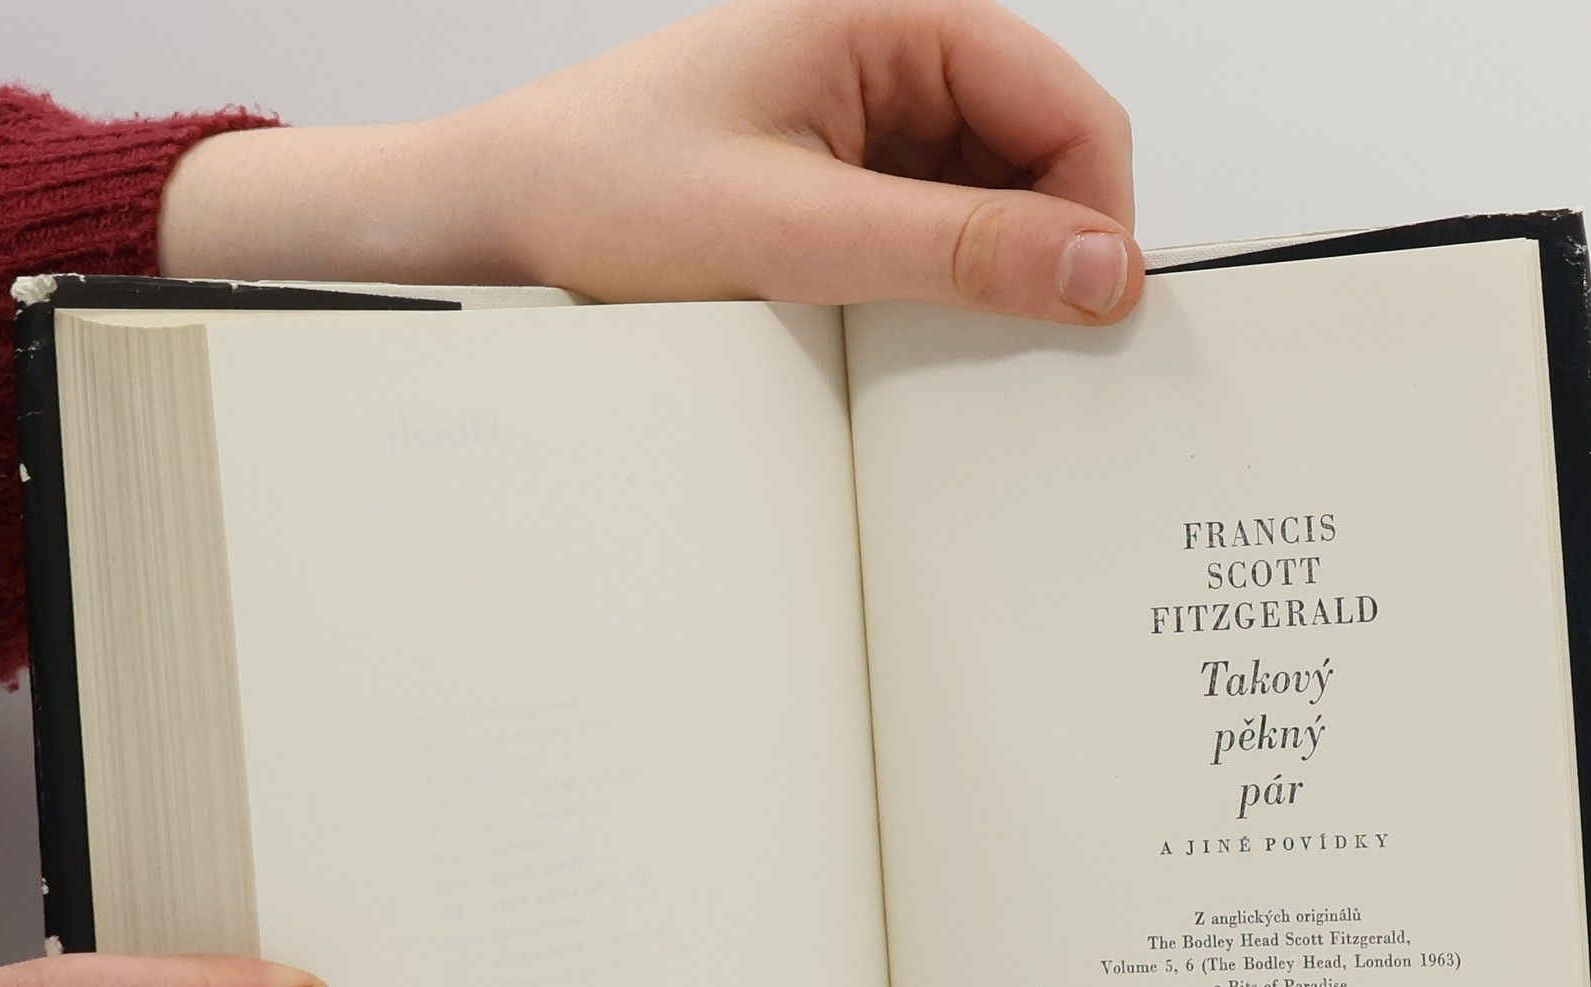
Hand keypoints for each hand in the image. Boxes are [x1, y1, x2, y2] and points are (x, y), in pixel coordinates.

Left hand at [159, 0, 1142, 325]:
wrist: (492, 220)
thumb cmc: (601, 186)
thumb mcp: (792, 228)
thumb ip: (952, 248)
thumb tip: (1097, 268)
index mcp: (888, 22)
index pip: (1065, 105)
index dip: (1098, 212)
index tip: (1097, 314)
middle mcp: (887, 65)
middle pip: (1042, 158)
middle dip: (1049, 252)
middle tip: (1028, 350)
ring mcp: (864, 130)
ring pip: (992, 207)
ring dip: (992, 280)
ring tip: (946, 349)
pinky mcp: (837, 190)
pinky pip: (930, 239)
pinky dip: (939, 294)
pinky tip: (907, 341)